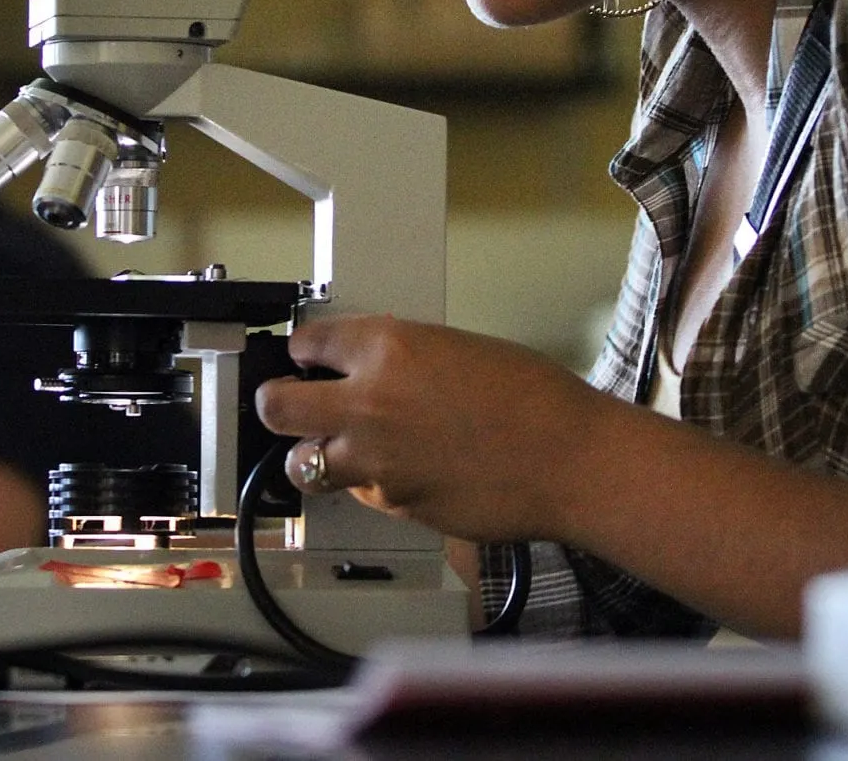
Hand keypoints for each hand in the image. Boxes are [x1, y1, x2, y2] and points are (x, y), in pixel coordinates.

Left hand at [253, 315, 607, 542]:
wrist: (570, 461)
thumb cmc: (536, 401)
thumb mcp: (459, 347)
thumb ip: (403, 356)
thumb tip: (374, 366)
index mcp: (389, 347)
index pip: (307, 343)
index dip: (303, 350)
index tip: (305, 356)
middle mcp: (369, 403)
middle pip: (276, 405)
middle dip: (277, 401)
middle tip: (288, 400)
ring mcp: (376, 460)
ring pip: (303, 464)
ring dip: (313, 454)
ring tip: (334, 447)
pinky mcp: (393, 505)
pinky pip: (359, 494)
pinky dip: (367, 484)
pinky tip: (397, 472)